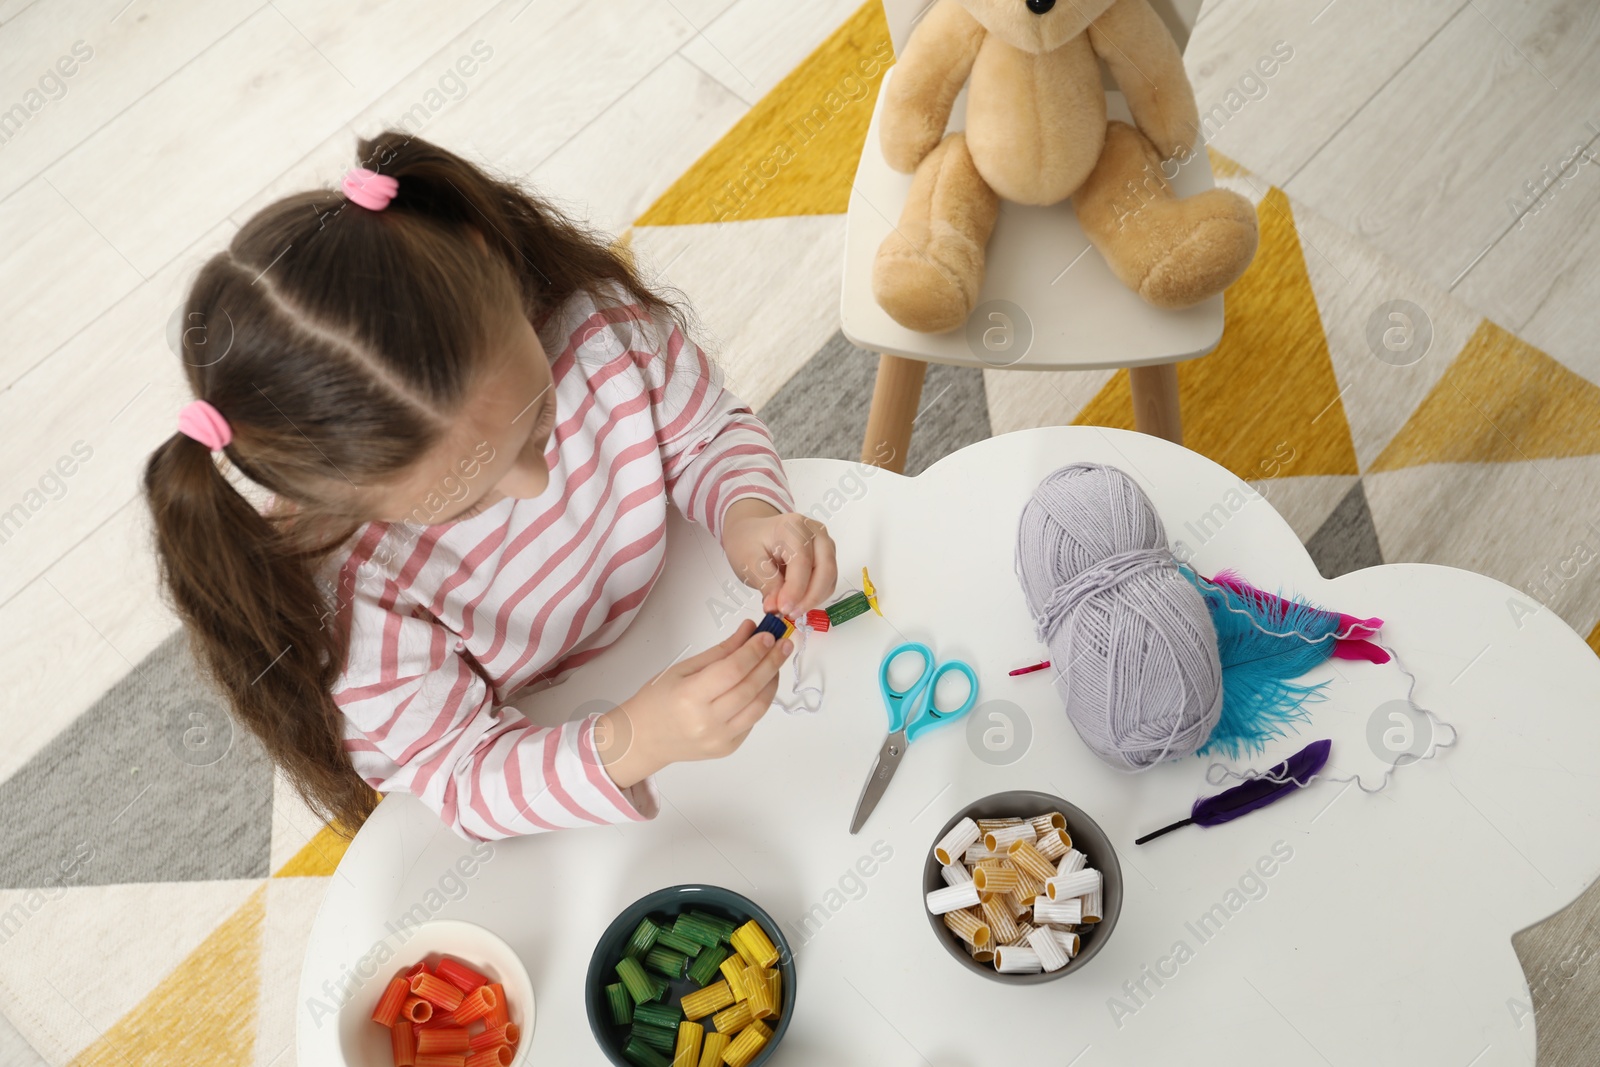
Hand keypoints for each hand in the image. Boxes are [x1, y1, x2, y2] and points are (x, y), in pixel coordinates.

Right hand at [595, 619, 791, 787]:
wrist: (643, 738)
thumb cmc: (657, 699)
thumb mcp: (683, 668)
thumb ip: (721, 651)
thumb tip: (750, 631)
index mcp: (689, 697)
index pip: (733, 670)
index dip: (754, 651)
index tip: (768, 635)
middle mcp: (706, 722)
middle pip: (750, 688)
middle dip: (771, 663)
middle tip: (784, 644)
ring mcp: (719, 739)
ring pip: (759, 707)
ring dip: (772, 682)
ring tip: (776, 662)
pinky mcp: (727, 748)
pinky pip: (752, 721)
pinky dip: (760, 700)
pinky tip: (761, 684)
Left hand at [720, 499, 837, 617]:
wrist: (753, 533)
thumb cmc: (749, 542)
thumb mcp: (748, 562)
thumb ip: (765, 583)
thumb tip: (776, 607)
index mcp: (794, 526)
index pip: (802, 561)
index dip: (795, 589)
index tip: (782, 609)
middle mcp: (816, 532)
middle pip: (825, 569)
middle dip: (809, 597)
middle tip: (789, 614)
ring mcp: (825, 545)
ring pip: (829, 578)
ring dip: (813, 599)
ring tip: (789, 609)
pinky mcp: (827, 558)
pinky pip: (828, 582)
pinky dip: (815, 596)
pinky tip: (797, 602)